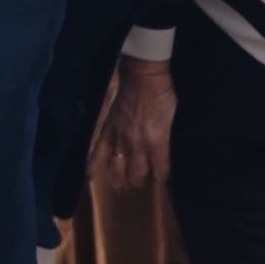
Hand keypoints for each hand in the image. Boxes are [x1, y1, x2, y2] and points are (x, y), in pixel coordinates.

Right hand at [89, 57, 174, 188]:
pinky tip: (91, 178)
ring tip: (121, 186)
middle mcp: (137, 145)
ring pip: (116, 170)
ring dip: (119, 180)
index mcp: (157, 140)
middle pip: (136, 174)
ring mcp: (119, 139)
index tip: (162, 185)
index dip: (161, 179)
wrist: (143, 77)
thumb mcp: (174, 117)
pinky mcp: (107, 131)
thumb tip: (168, 151)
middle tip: (140, 182)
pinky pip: (96, 154)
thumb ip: (169, 137)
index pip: (160, 169)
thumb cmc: (163, 94)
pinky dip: (92, 167)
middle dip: (139, 181)